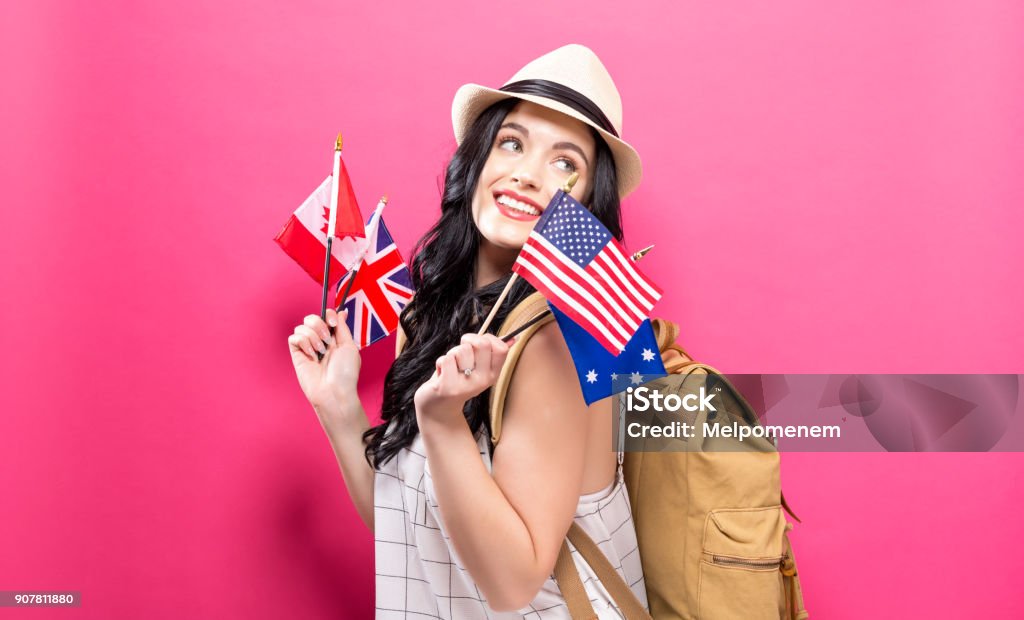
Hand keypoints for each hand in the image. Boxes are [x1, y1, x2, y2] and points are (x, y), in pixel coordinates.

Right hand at [288, 308, 360, 423]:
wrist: (334, 391)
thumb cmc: (345, 373)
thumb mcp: (350, 346)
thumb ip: (342, 327)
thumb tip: (342, 312)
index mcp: (334, 338)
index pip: (325, 316)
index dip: (327, 315)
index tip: (332, 322)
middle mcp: (320, 340)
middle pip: (311, 318)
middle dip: (319, 325)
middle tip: (327, 340)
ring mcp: (307, 347)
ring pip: (302, 327)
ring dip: (313, 337)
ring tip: (320, 352)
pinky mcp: (297, 354)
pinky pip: (294, 338)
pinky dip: (304, 343)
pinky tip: (311, 355)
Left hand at [414, 333, 512, 426]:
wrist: (441, 407)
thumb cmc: (460, 379)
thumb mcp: (480, 369)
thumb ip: (492, 353)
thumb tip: (512, 338)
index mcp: (493, 374)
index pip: (502, 348)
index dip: (488, 338)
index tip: (478, 346)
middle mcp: (483, 380)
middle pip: (482, 343)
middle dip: (468, 342)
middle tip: (462, 354)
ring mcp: (466, 384)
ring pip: (461, 350)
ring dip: (452, 353)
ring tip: (452, 366)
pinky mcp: (448, 386)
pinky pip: (446, 359)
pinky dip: (441, 362)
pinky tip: (442, 374)